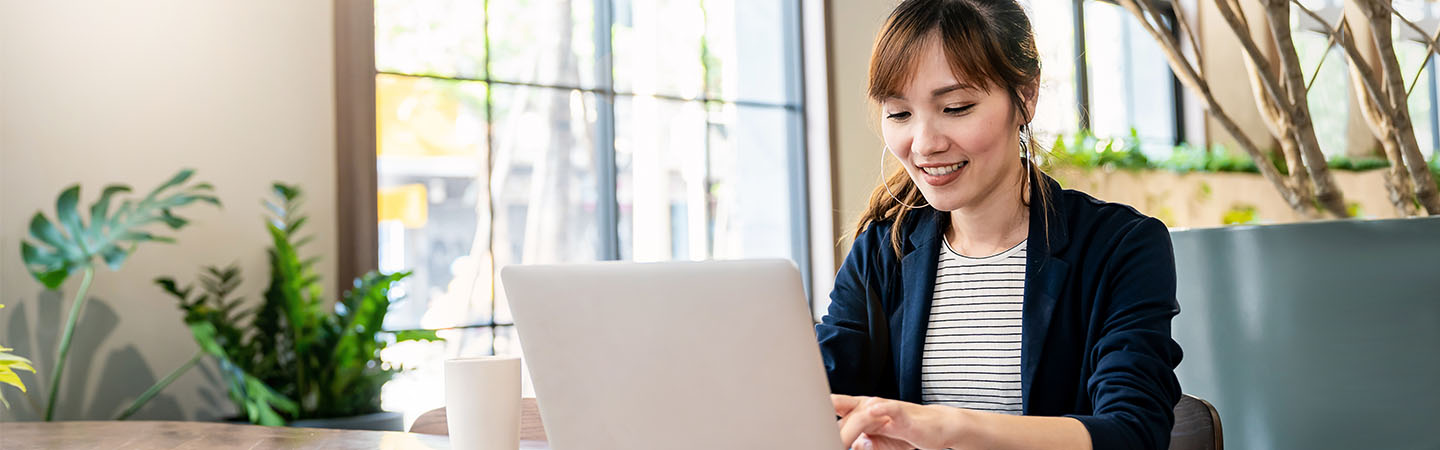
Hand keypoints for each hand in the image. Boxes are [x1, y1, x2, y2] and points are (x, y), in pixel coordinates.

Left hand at [832, 394, 967, 449]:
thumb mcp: (878, 442)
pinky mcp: (903, 413)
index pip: (835, 410)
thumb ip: (861, 443)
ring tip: (839, 439)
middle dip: (833, 431)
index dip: (819, 414)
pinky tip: (873, 409)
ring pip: (863, 413)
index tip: (804, 422)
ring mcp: (885, 408)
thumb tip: (850, 445)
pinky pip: (891, 408)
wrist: (937, 428)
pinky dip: (882, 408)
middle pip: (845, 417)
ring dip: (850, 426)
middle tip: (821, 441)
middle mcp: (870, 406)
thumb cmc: (905, 433)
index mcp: (860, 410)